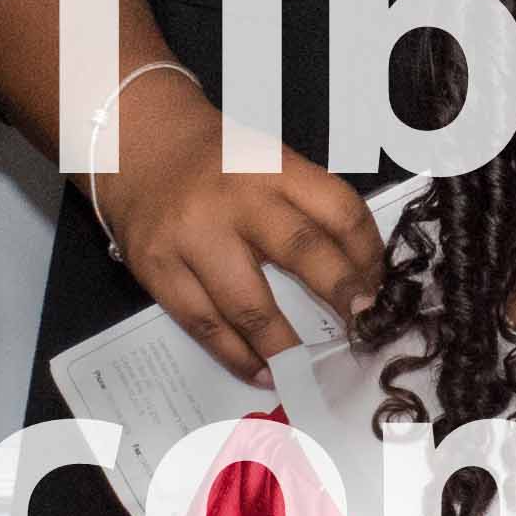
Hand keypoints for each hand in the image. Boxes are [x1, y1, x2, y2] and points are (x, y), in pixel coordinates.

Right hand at [88, 122, 380, 381]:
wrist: (136, 144)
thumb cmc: (217, 163)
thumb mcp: (268, 162)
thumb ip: (307, 208)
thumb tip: (357, 275)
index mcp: (273, 167)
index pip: (338, 209)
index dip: (368, 254)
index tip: (379, 287)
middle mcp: (235, 199)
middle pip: (300, 250)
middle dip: (339, 294)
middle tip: (363, 328)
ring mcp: (192, 236)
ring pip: (248, 304)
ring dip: (284, 345)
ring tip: (305, 368)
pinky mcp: (158, 268)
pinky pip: (204, 324)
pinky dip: (236, 356)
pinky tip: (261, 371)